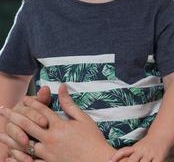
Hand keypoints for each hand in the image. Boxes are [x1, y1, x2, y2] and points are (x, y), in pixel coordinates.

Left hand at [0, 84, 114, 161]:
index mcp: (59, 126)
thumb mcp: (83, 119)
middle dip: (13, 116)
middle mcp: (50, 138)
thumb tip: (61, 87)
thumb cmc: (93, 139)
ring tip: (1, 133)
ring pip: (23, 144)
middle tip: (3, 110)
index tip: (23, 98)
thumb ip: (69, 104)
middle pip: (27, 125)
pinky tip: (10, 155)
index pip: (41, 110)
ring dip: (10, 138)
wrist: (97, 160)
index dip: (31, 103)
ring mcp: (47, 152)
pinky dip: (18, 158)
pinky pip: (29, 160)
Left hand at [110, 136, 167, 161]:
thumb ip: (125, 153)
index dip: (116, 156)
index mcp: (135, 148)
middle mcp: (142, 150)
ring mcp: (151, 154)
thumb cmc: (145, 144)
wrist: (161, 135)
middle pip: (132, 160)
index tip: (109, 161)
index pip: (123, 151)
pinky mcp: (159, 157)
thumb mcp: (136, 147)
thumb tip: (110, 161)